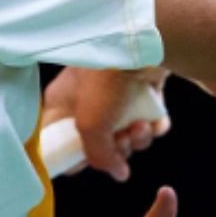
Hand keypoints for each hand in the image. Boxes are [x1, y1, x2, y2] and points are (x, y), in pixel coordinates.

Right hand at [42, 67, 171, 180]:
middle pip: (100, 143)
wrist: (141, 43)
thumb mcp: (90, 125)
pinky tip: (156, 122)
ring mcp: (116, 94)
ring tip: (142, 126)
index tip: (89, 162)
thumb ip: (99, 157)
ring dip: (138, 139)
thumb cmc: (105, 78)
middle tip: (123, 138)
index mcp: (62, 103)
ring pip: (127, 134)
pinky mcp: (143, 90)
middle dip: (117, 148)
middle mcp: (87, 100)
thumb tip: (118, 173)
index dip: (75, 156)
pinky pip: (149, 122)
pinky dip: (155, 126)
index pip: (59, 141)